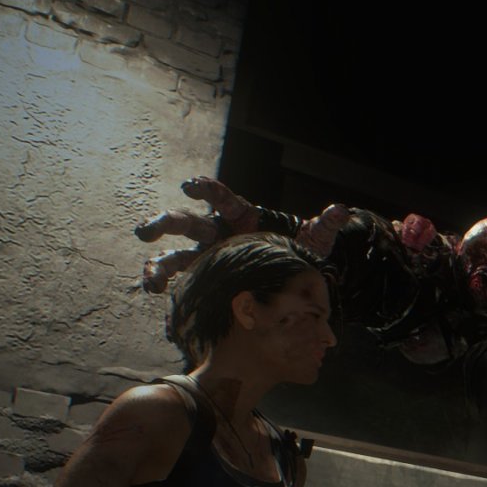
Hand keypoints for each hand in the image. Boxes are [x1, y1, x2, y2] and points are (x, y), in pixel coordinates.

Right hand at [134, 176, 351, 291]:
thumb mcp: (313, 243)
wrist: (293, 283)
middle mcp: (217, 234)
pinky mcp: (202, 279)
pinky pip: (179, 281)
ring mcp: (206, 258)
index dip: (205, 190)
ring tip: (151, 282)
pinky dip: (166, 288)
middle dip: (163, 223)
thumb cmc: (298, 255)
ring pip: (173, 255)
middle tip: (146, 230)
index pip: (221, 198)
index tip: (189, 187)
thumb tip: (341, 211)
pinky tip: (158, 299)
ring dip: (157, 264)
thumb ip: (324, 227)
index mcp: (241, 217)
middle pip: (186, 223)